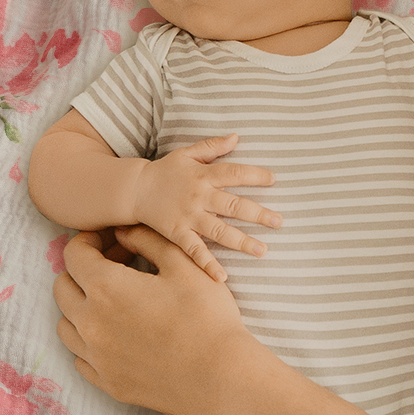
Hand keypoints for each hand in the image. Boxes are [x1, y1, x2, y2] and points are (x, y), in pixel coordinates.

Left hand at [53, 227, 254, 414]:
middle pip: (62, 288)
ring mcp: (96, 357)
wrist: (220, 377)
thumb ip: (148, 240)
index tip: (112, 241)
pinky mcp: (106, 382)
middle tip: (117, 267)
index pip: (74, 255)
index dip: (91, 240)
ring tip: (114, 302)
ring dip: (81, 307)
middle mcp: (90, 324)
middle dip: (83, 270)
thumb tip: (123, 233)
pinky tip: (118, 334)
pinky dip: (90, 341)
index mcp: (106, 289)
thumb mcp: (184, 265)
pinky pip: (80, 357)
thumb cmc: (207, 317)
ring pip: (66, 325)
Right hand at [133, 134, 279, 282]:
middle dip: (257, 214)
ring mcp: (188, 217)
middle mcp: (198, 197)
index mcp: (203, 175)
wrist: (134, 190)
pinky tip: (222, 277)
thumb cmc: (164, 171)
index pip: (234, 173)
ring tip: (262, 251)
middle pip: (232, 205)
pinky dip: (208, 264)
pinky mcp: (177, 234)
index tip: (274, 179)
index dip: (254, 175)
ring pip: (219, 230)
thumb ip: (211, 146)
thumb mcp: (186, 153)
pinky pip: (195, 251)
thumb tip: (236, 137)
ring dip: (241, 242)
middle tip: (279, 221)